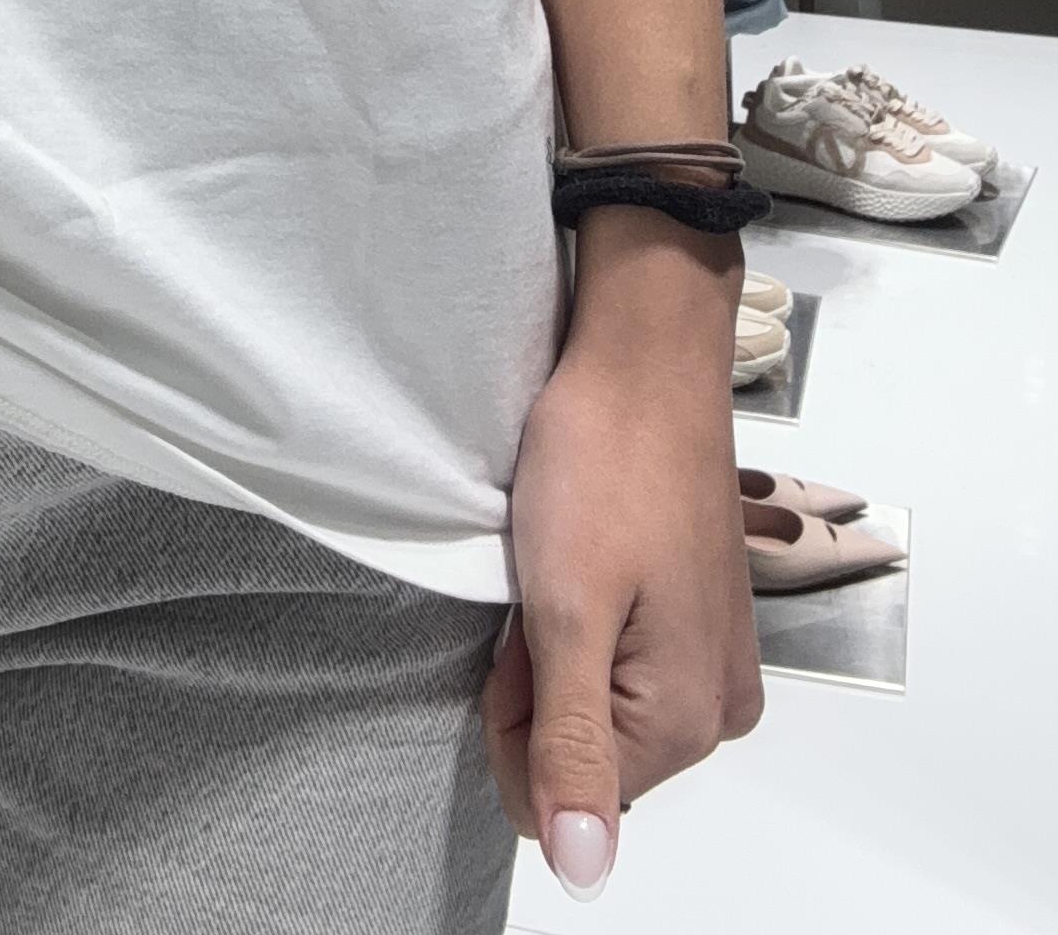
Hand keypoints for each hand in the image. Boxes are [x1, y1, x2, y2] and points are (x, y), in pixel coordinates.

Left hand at [482, 217, 761, 902]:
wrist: (644, 361)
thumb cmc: (606, 465)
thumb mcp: (566, 611)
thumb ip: (572, 747)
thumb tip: (582, 869)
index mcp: (687, 721)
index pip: (564, 798)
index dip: (514, 717)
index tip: (521, 632)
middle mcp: (717, 706)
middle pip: (586, 754)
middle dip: (537, 683)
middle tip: (542, 586)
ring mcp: (714, 660)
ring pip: (599, 703)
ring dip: (560, 646)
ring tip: (566, 562)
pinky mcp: (700, 618)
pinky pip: (622, 658)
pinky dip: (587, 619)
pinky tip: (588, 558)